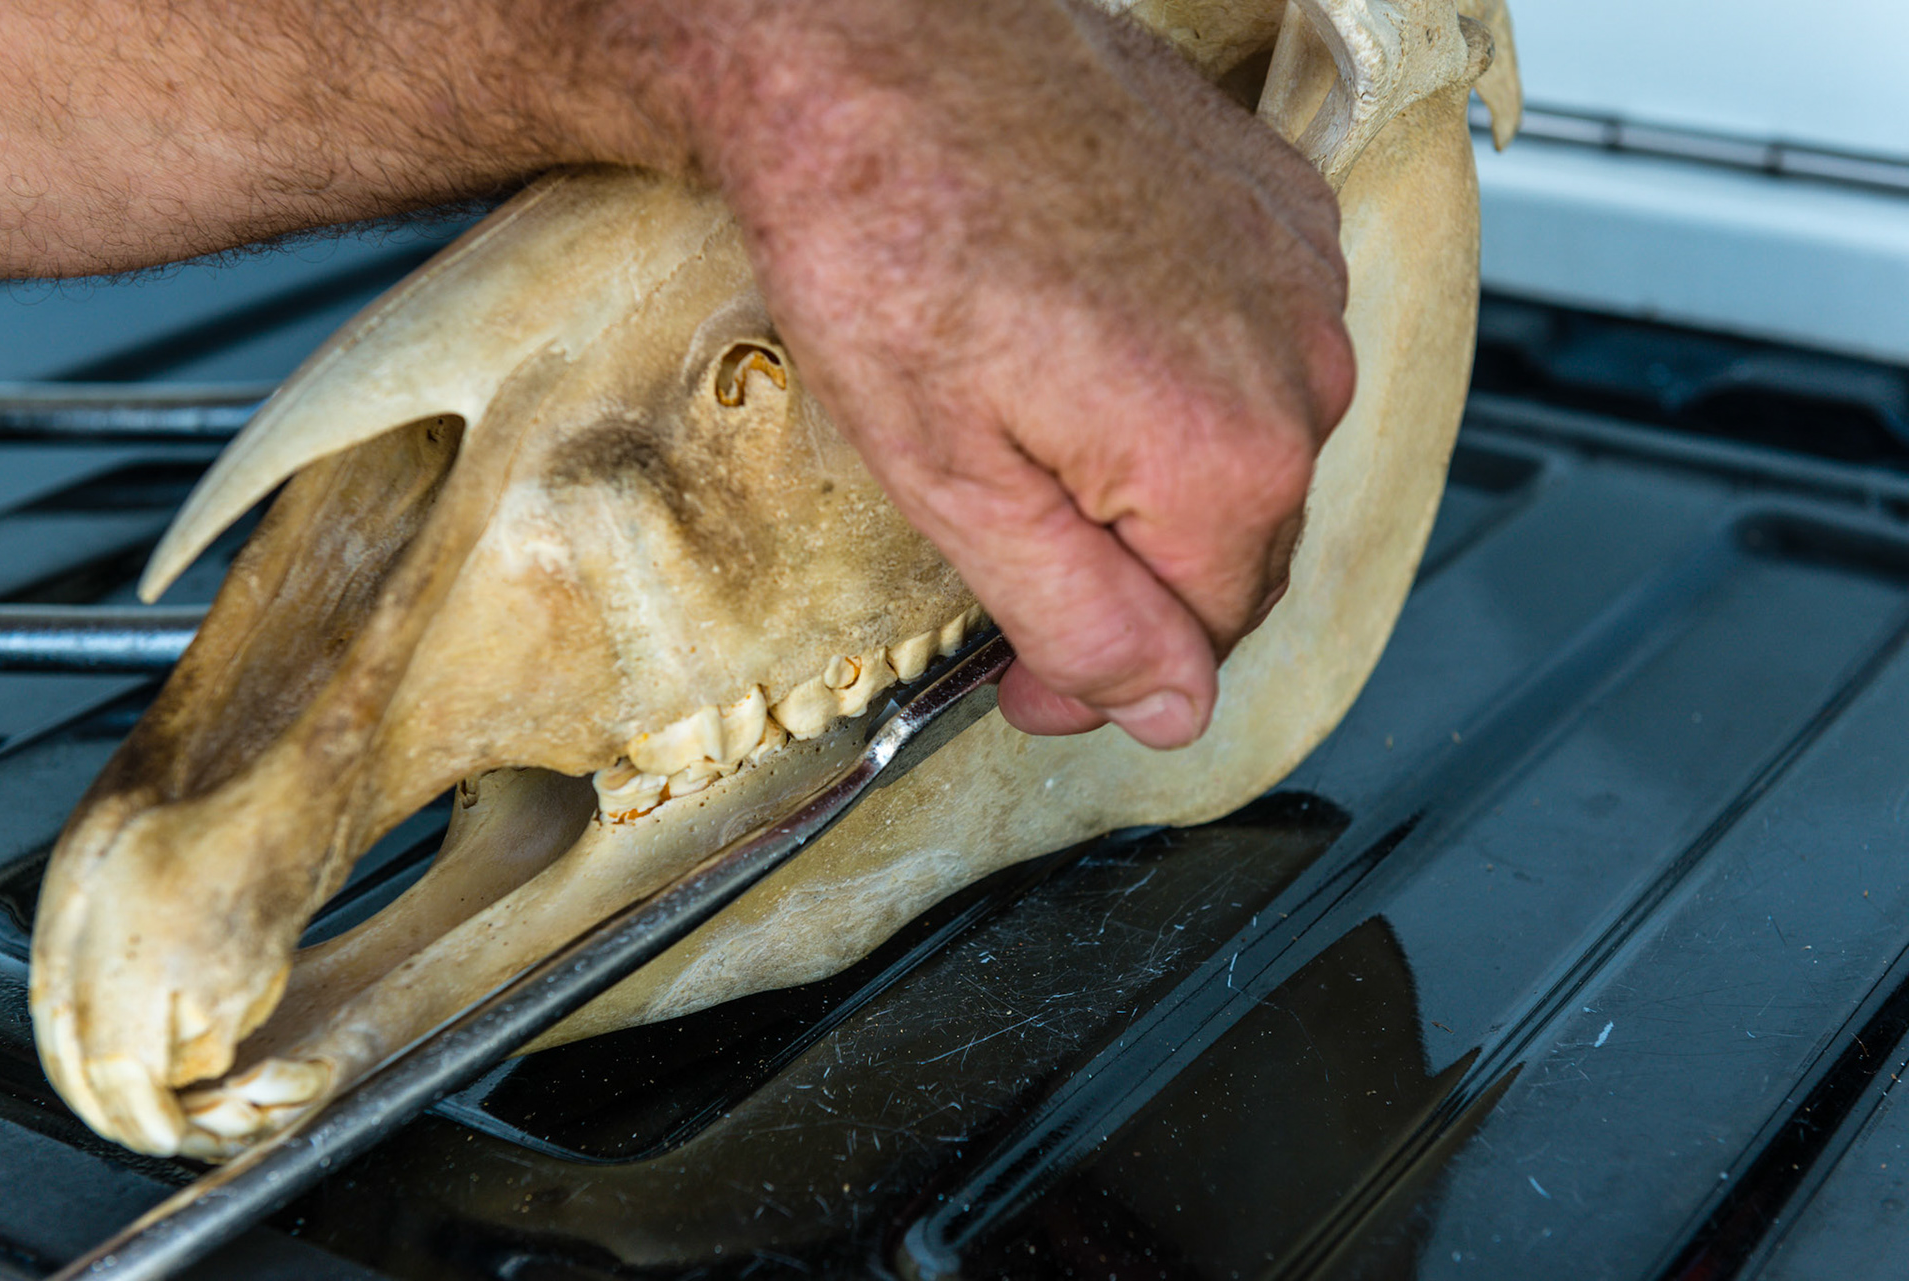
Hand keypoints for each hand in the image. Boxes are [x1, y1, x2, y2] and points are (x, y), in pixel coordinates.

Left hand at [698, 0, 1353, 747]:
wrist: (882, 49)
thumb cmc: (890, 234)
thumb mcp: (957, 488)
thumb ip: (1080, 620)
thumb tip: (1169, 709)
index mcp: (1228, 460)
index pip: (1208, 641)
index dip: (1113, 675)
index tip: (1033, 677)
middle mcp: (1299, 368)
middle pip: (1239, 547)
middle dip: (1137, 581)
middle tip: (1018, 569)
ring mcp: (1298, 275)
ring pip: (1252, 444)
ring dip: (1161, 473)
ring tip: (1038, 429)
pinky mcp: (1278, 206)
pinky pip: (1257, 341)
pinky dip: (1186, 374)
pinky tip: (1091, 344)